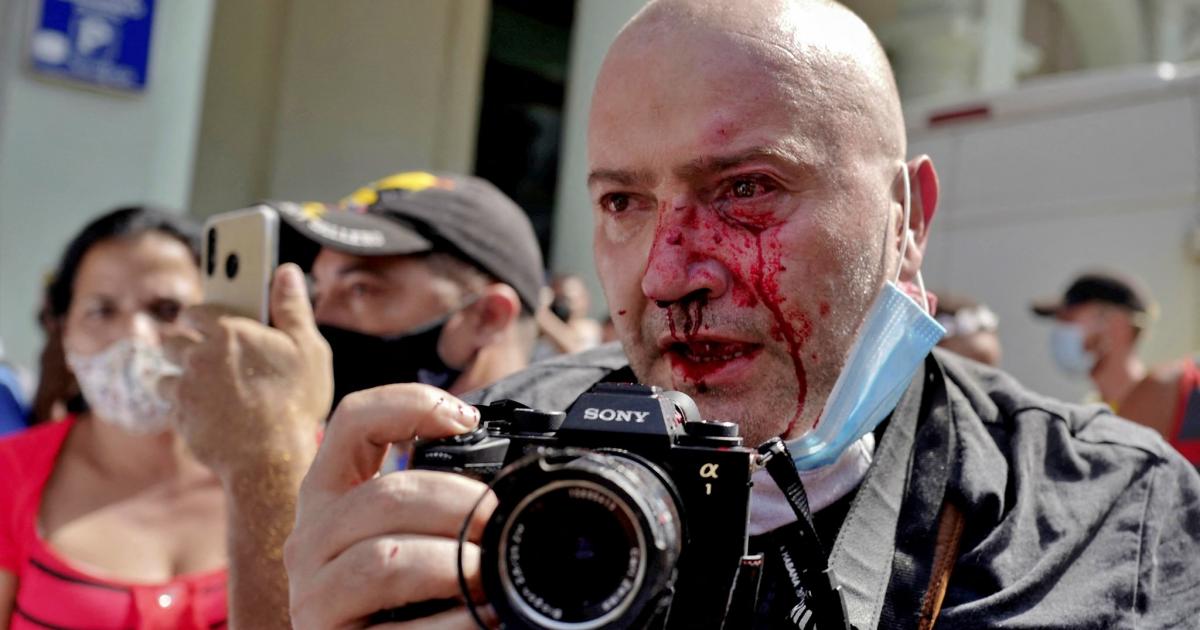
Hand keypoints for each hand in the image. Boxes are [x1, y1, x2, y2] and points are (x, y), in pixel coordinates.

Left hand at [164, 263, 332, 477]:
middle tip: (208, 356)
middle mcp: (199, 356)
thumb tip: (286, 271)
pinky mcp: (179, 418)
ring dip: (179, 376)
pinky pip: (171, 406)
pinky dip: (183, 406)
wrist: (272, 459)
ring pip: (166, 373)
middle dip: (185, 345)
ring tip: (205, 385)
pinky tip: (207, 411)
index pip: (195, 311)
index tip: (204, 321)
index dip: (199, 316)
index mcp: (229, 332)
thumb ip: (292, 307)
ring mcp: (185, 389)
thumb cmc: (296, 401)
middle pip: (173, 340)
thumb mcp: (308, 348)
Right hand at [285, 384, 496, 628]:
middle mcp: (310, 538)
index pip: (353, 421)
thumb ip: (435, 500)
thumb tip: (510, 477)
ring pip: (387, 557)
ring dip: (455, 563)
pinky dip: (454, 621)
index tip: (468, 420)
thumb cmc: (402, 596)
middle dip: (460, 505)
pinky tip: (483, 617)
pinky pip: (400, 627)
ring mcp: (313, 594)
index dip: (411, 404)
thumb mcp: (408, 532)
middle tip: (499, 525)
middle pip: (387, 494)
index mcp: (330, 495)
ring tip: (490, 575)